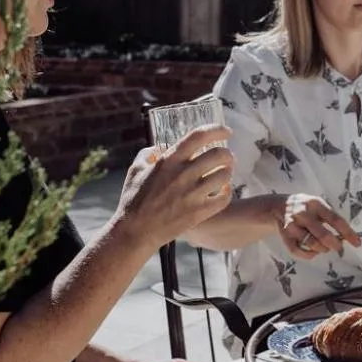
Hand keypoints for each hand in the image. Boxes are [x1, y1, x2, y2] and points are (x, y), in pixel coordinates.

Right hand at [114, 126, 234, 255]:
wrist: (136, 231)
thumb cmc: (133, 200)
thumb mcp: (135, 170)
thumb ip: (147, 154)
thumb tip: (158, 148)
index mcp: (169, 160)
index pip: (199, 136)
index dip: (217, 130)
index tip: (227, 131)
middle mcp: (183, 174)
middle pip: (219, 154)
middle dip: (227, 154)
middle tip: (227, 157)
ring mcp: (193, 194)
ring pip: (224, 175)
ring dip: (228, 171)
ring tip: (225, 173)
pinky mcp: (199, 212)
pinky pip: (224, 198)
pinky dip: (227, 192)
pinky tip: (223, 190)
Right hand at [274, 193, 361, 257]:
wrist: (278, 206)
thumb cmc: (305, 207)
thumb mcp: (318, 206)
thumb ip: (330, 219)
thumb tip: (346, 236)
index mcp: (315, 203)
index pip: (335, 219)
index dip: (348, 232)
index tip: (357, 242)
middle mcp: (303, 213)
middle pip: (322, 234)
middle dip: (334, 244)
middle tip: (339, 247)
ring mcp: (292, 225)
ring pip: (311, 244)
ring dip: (322, 249)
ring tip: (325, 248)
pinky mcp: (284, 236)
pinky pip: (298, 251)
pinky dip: (308, 255)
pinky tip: (313, 252)